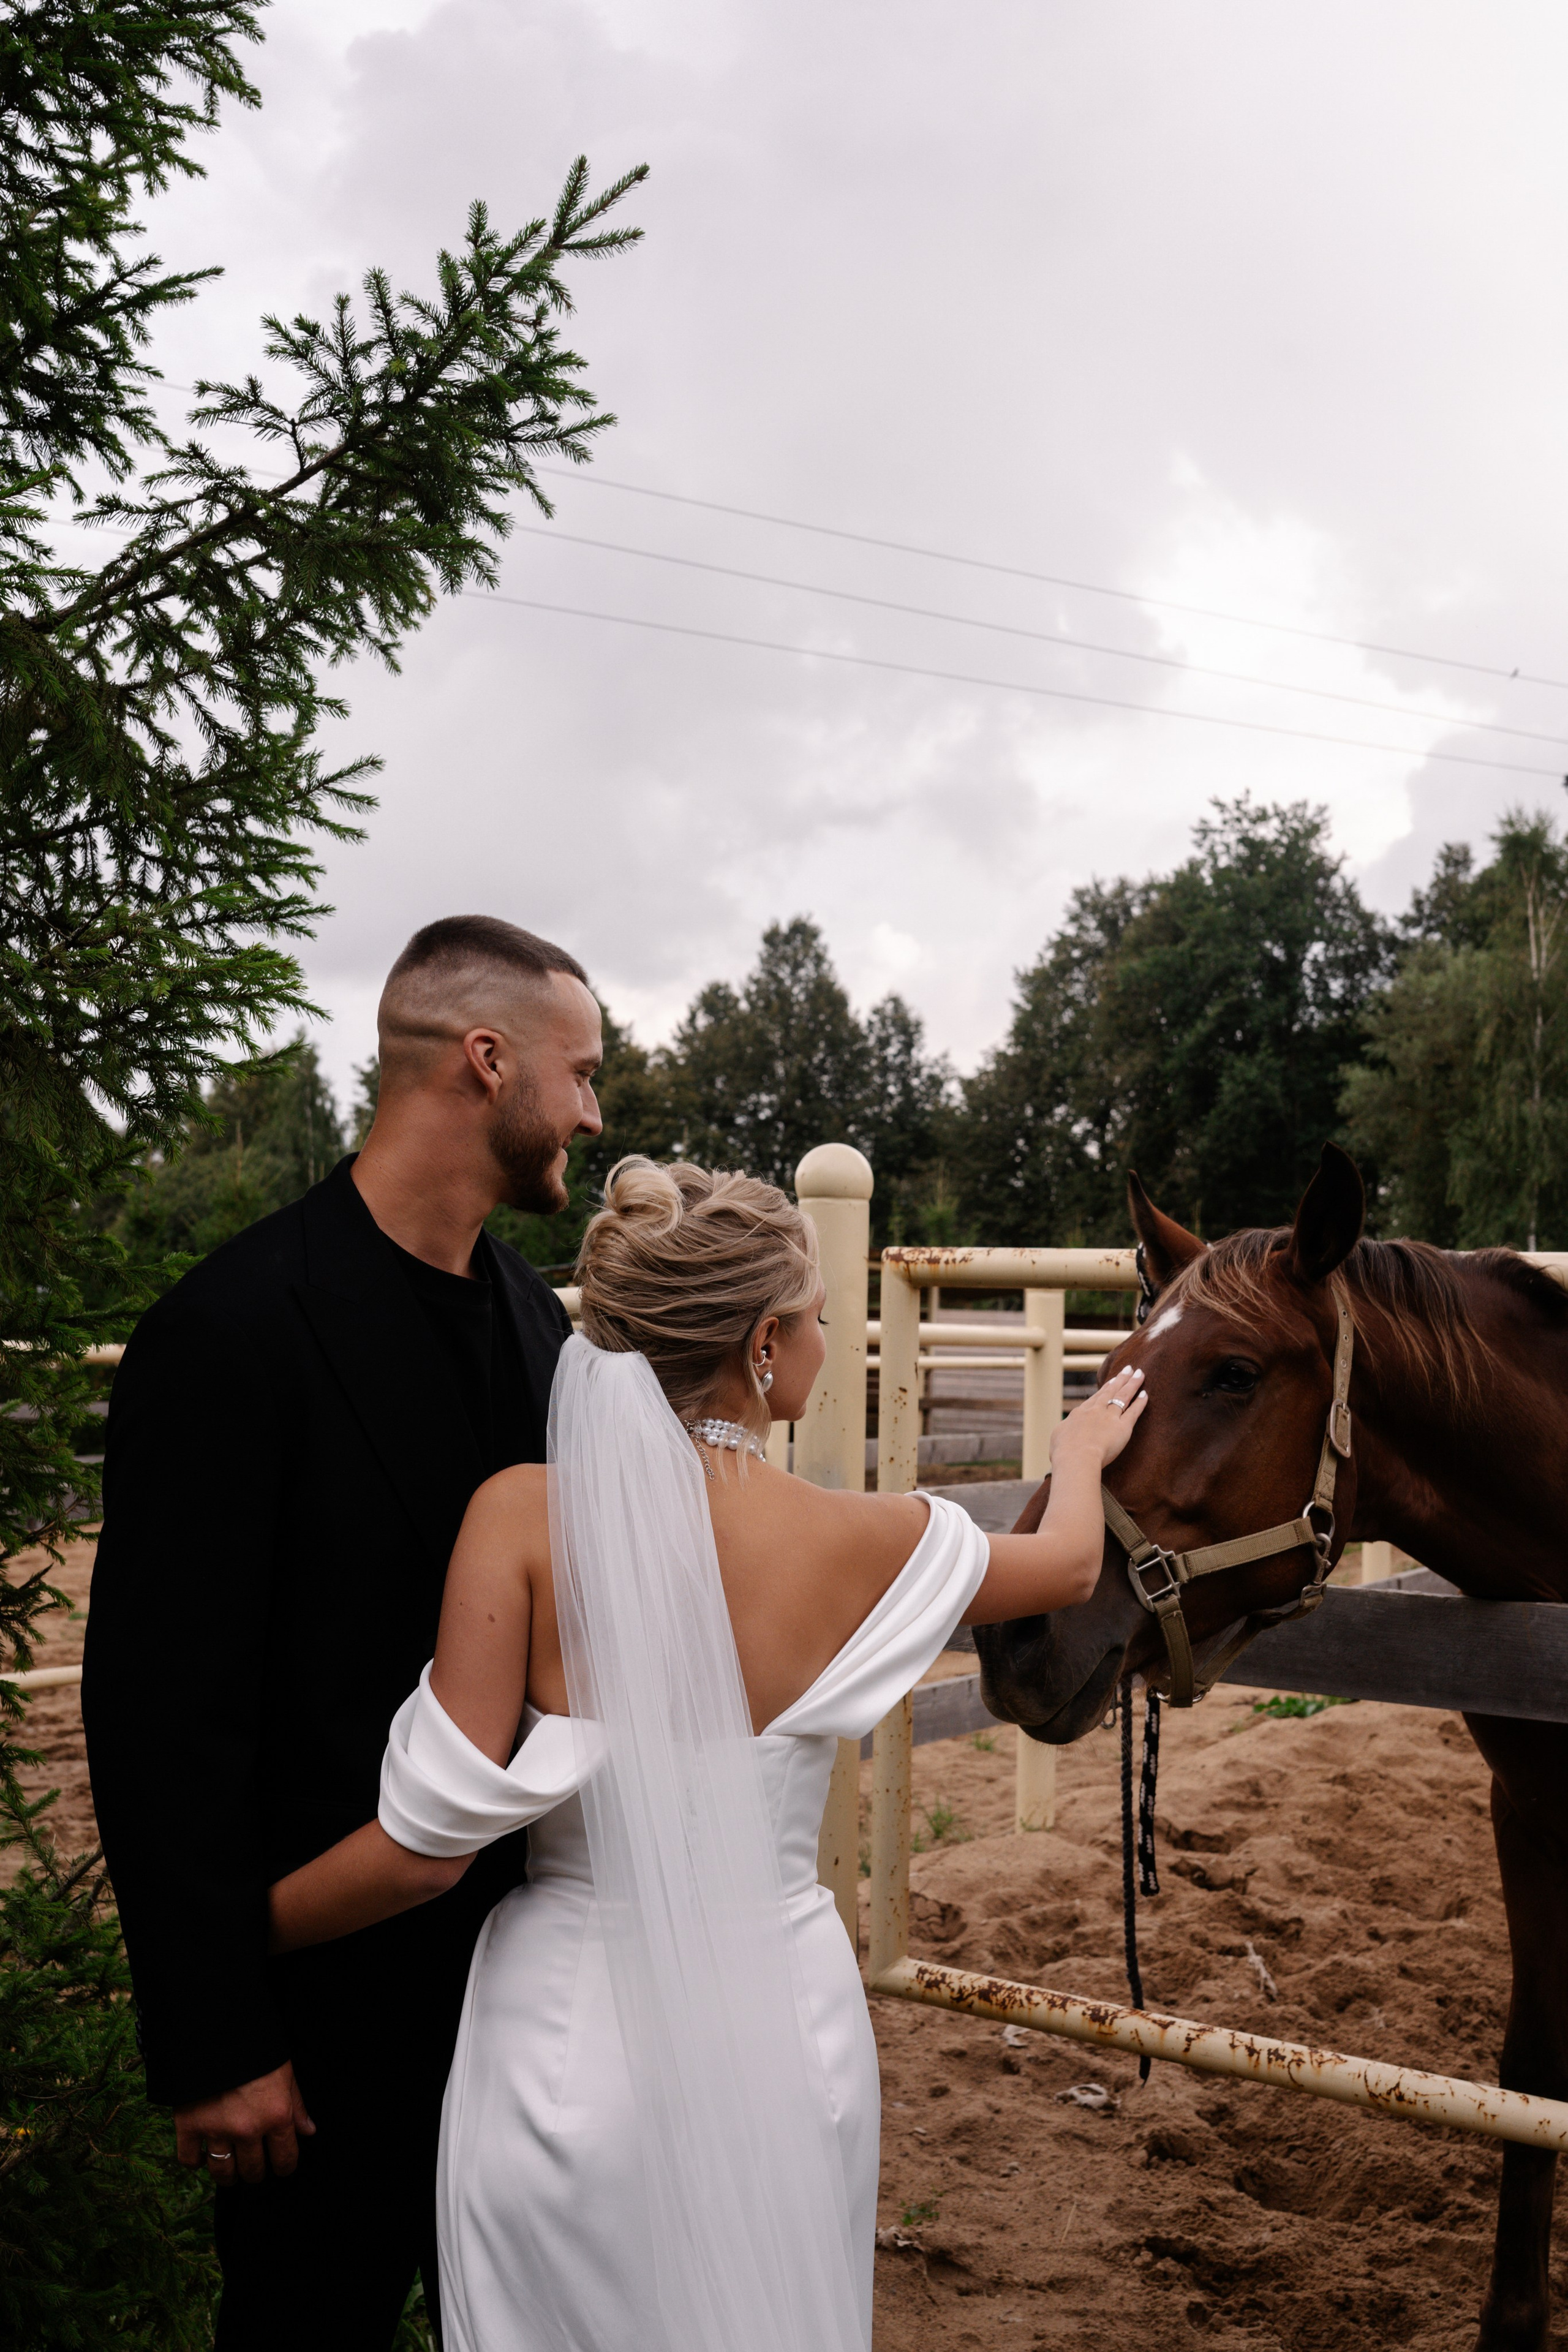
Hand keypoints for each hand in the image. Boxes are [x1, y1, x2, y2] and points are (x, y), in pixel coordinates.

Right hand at [173, 2059, 314, 2186]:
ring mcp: (217, 2129)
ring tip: (231, 2171)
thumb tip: (308, 2131)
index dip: (284, 2167)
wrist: (216, 2028)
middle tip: (254, 2166)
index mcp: (276, 2115)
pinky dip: (195, 2162)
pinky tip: (202, 2156)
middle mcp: (248, 2128)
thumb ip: (297, 2105)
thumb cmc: (257, 2048)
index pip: (285, 2159)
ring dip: (228, 2176)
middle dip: (256, 2171)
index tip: (281, 2167)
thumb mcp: (285, 2072)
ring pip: (223, 2172)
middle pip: (253, 2169)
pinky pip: (189, 2159)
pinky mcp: (189, 2125)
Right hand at [1050, 1365, 1146, 1470]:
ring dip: (1132, 1383)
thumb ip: (1064, 1430)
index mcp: (1080, 1413)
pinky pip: (1133, 1412)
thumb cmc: (1063, 1451)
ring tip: (1140, 1373)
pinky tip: (1145, 1394)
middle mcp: (1095, 1411)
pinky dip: (1140, 1403)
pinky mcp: (1123, 1427)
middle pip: (1110, 1391)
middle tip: (1129, 1368)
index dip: (1105, 1388)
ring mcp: (1110, 1417)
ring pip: (1123, 1396)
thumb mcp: (1058, 1437)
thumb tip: (1066, 1429)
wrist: (1076, 1457)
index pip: (1095, 1398)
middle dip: (1120, 1379)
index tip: (1112, 1381)